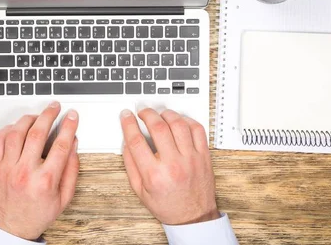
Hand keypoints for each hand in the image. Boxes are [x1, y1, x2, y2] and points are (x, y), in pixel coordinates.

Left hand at [0, 102, 78, 239]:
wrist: (10, 229)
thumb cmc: (36, 214)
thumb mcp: (63, 199)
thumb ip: (71, 172)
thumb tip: (73, 147)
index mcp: (45, 181)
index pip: (60, 145)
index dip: (69, 127)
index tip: (72, 117)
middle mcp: (25, 172)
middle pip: (37, 133)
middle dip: (49, 115)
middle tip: (55, 107)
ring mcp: (8, 168)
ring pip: (16, 133)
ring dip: (28, 119)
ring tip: (38, 115)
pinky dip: (8, 129)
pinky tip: (18, 127)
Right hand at [120, 108, 218, 224]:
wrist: (193, 217)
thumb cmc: (168, 205)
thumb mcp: (140, 190)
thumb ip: (131, 165)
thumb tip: (126, 142)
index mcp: (154, 175)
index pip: (136, 140)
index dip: (128, 123)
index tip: (126, 115)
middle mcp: (173, 165)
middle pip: (158, 127)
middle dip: (146, 114)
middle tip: (142, 112)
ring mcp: (190, 159)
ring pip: (178, 124)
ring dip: (166, 114)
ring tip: (160, 115)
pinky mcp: (203, 156)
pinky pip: (197, 129)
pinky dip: (186, 120)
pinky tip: (179, 122)